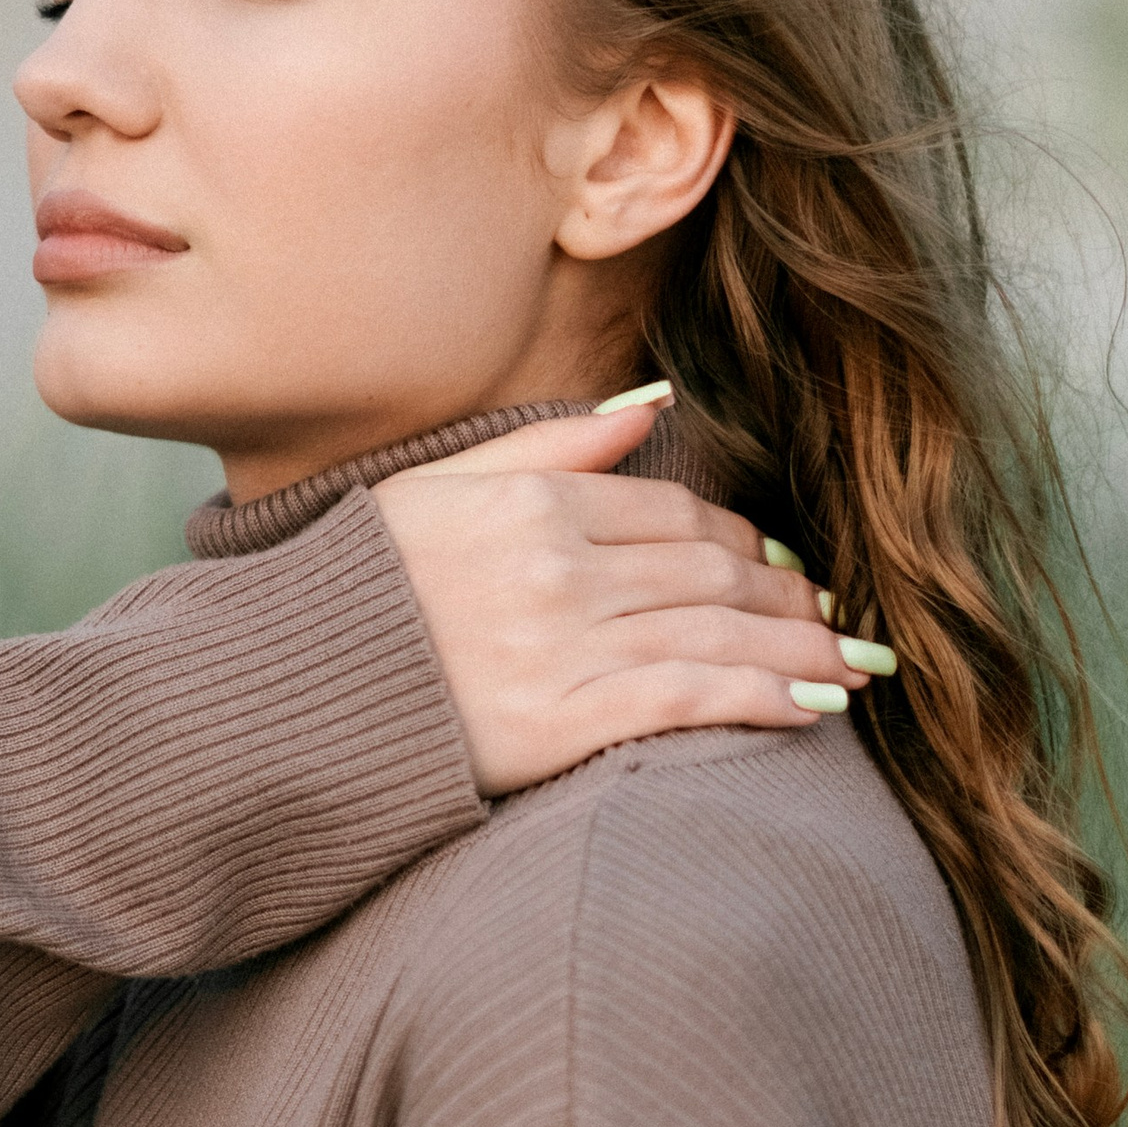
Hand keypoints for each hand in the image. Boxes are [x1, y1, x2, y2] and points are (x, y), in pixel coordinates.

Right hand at [371, 397, 881, 795]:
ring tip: (851, 665)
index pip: (674, 514)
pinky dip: (763, 696)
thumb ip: (548, 446)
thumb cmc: (349, 598)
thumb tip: (652, 406)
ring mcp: (561, 642)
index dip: (741, 542)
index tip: (777, 566)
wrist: (276, 699)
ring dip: (800, 648)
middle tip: (834, 616)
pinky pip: (690, 698)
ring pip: (718, 632)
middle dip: (787, 595)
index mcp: (531, 501)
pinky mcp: (561, 720)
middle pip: (711, 572)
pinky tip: (812, 707)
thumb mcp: (435, 492)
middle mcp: (556, 564)